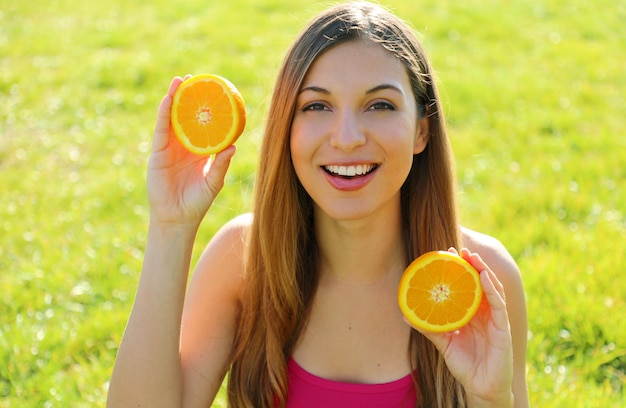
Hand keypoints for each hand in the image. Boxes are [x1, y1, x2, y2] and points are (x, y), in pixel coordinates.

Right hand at [146, 76, 235, 226]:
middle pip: (186, 116)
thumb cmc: (197, 202)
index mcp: (200, 150)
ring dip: (174, 99)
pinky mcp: (158, 153)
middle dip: (189, 97)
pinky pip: (161, 130)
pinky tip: (167, 100)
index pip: (205, 125)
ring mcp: (170, 148)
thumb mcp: (213, 182)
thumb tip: (233, 146)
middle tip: (195, 78)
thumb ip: (221, 165)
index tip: (214, 91)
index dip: (208, 109)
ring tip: (180, 81)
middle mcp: (184, 145)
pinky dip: (164, 114)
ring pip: (172, 118)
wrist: (177, 218)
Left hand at [409, 248, 513, 406]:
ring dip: (483, 270)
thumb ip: (427, 327)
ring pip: (491, 288)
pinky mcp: (503, 328)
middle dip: (471, 264)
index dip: (459, 269)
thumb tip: (404, 314)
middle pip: (480, 282)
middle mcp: (485, 313)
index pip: (467, 286)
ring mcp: (496, 319)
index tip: (447, 253)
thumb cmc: (463, 364)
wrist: (480, 388)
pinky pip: (499, 304)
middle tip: (459, 249)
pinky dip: (491, 289)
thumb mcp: (443, 342)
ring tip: (472, 257)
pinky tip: (483, 277)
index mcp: (472, 314)